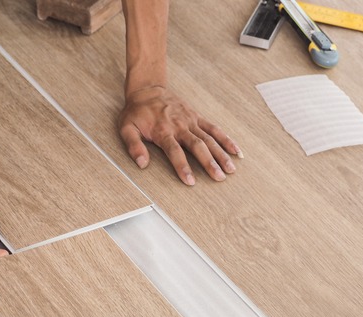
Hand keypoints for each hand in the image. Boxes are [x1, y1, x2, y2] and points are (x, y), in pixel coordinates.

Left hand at [118, 86, 241, 184]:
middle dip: (209, 162)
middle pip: (197, 146)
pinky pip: (214, 128)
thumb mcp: (126, 127)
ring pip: (209, 138)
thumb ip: (133, 146)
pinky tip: (235, 151)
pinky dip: (226, 139)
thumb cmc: (136, 112)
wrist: (148, 90)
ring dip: (221, 154)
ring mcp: (191, 121)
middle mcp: (180, 126)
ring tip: (230, 169)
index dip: (183, 167)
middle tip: (219, 178)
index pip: (175, 151)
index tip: (191, 181)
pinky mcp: (197, 117)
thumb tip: (142, 164)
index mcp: (163, 131)